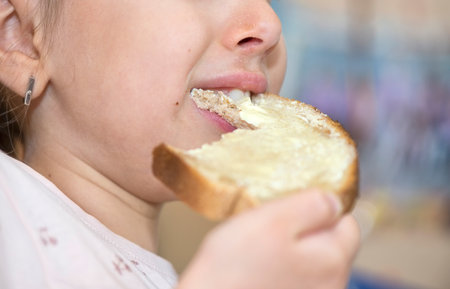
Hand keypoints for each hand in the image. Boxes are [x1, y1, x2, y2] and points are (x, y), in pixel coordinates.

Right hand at [177, 190, 359, 288]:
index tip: (294, 205)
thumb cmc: (234, 268)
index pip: (347, 223)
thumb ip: (312, 205)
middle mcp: (331, 287)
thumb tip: (335, 201)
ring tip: (261, 249)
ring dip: (292, 250)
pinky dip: (282, 269)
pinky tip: (259, 269)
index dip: (322, 208)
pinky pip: (296, 278)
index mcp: (332, 261)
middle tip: (272, 225)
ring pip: (311, 262)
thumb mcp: (273, 220)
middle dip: (306, 229)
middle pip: (329, 244)